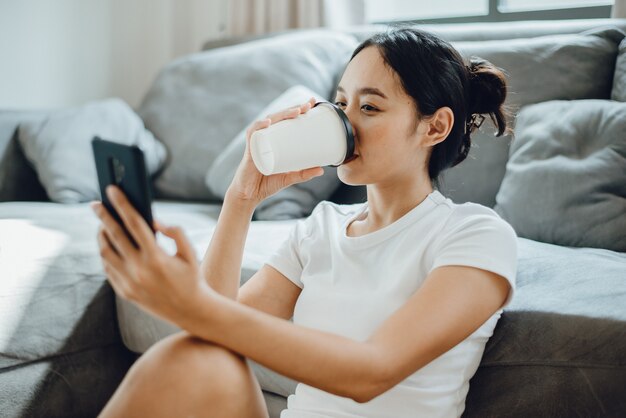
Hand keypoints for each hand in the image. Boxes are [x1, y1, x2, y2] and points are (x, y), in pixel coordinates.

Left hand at [91, 186, 212, 324]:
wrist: (190, 311)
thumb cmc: (192, 278)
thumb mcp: (189, 252)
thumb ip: (175, 232)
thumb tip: (154, 221)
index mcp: (156, 257)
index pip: (134, 223)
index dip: (122, 204)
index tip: (112, 190)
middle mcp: (139, 270)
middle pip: (114, 235)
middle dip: (103, 216)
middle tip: (95, 204)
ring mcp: (129, 282)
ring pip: (106, 252)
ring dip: (102, 235)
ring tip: (102, 224)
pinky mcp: (124, 292)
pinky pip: (108, 268)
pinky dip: (106, 254)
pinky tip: (108, 245)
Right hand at [227, 97, 324, 205]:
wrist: (249, 195)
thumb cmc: (266, 184)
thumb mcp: (289, 177)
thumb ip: (304, 174)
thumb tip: (322, 170)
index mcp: (274, 140)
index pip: (286, 120)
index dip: (297, 109)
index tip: (312, 104)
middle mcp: (266, 138)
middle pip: (279, 118)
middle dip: (293, 108)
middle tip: (307, 105)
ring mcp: (257, 142)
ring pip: (268, 122)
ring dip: (281, 114)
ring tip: (295, 112)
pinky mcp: (250, 150)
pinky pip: (252, 134)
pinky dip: (259, 126)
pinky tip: (268, 123)